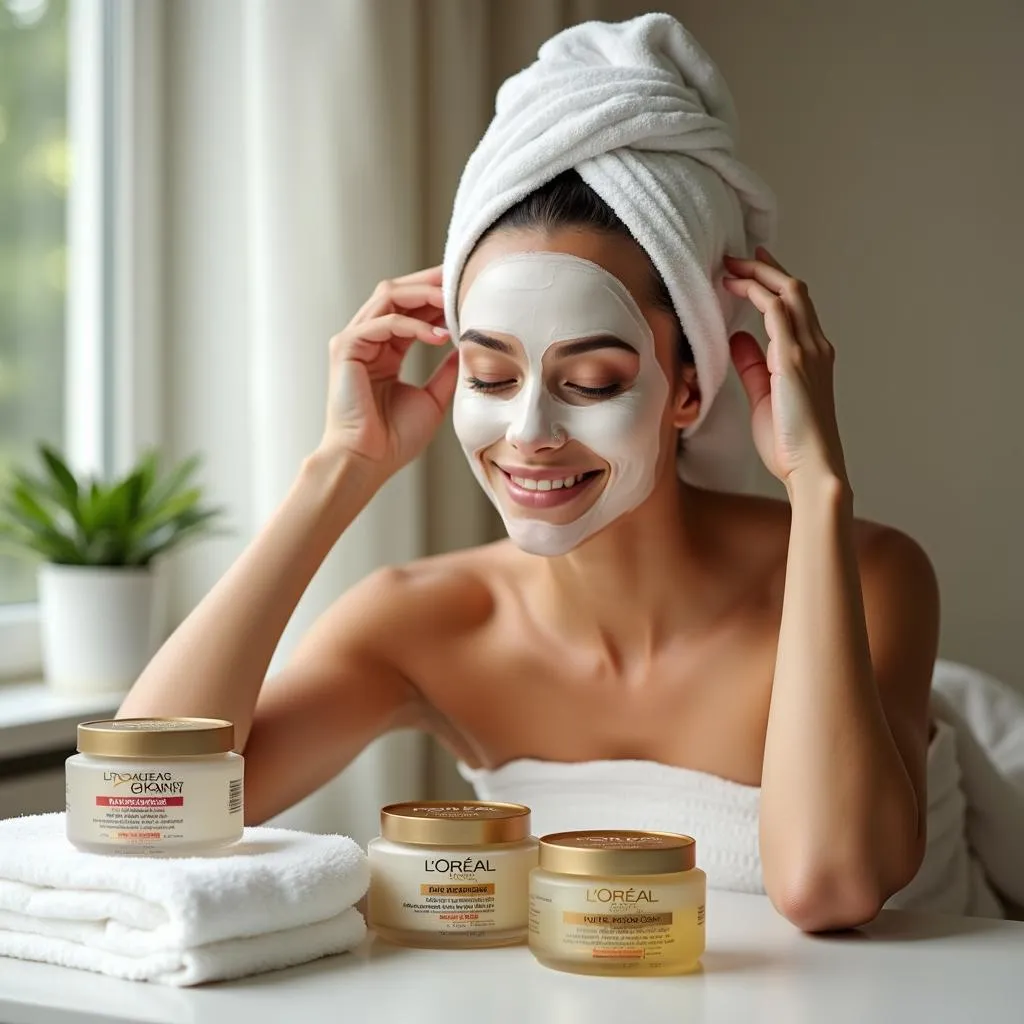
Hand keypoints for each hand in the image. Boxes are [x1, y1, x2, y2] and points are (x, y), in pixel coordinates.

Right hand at [322, 266, 458, 478]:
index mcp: (385, 349)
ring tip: (455, 299)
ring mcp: (354, 341)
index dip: (438, 296)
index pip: (412, 308)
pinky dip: (413, 325)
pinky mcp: (346, 348)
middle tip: (463, 275)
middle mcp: (367, 339)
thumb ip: (448, 371)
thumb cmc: (394, 439)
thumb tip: (469, 349)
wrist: (368, 462)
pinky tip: (440, 336)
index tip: (469, 289)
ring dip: (424, 294)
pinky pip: (383, 323)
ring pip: (389, 296)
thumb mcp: (433, 398)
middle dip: (431, 282)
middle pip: (398, 291)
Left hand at [723, 246, 847, 490]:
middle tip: (736, 257)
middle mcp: (815, 347)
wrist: (811, 467)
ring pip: (788, 293)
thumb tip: (738, 338)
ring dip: (759, 274)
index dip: (773, 283)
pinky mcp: (794, 359)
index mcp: (811, 356)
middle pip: (794, 291)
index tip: (749, 269)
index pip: (795, 307)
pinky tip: (737, 286)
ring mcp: (808, 351)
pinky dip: (758, 293)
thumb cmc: (790, 442)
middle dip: (765, 269)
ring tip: (731, 265)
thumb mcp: (763, 396)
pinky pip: (777, 313)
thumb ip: (753, 365)